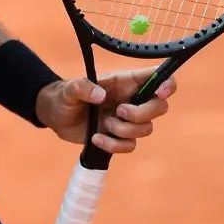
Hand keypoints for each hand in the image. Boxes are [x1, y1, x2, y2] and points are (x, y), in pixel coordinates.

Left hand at [35, 67, 176, 153]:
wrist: (56, 117)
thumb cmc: (64, 96)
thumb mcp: (69, 89)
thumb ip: (82, 87)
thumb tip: (101, 95)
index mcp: (126, 82)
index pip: (158, 77)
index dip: (168, 83)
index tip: (160, 93)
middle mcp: (131, 100)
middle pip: (160, 107)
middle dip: (142, 113)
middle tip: (120, 112)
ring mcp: (127, 120)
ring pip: (146, 129)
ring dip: (124, 130)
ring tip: (103, 124)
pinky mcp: (119, 138)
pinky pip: (130, 146)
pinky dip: (114, 145)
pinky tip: (96, 138)